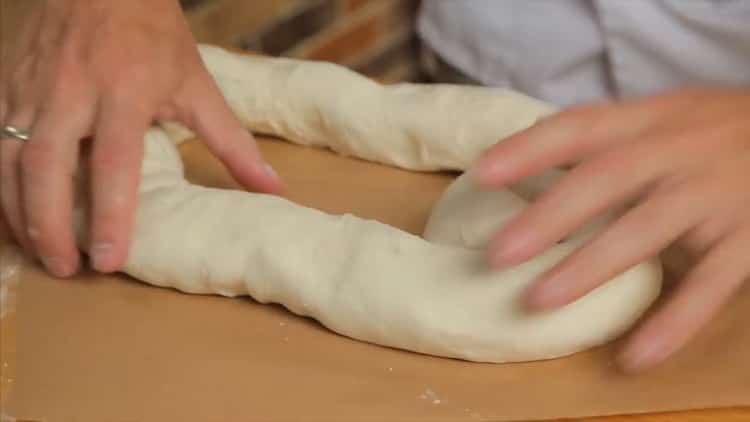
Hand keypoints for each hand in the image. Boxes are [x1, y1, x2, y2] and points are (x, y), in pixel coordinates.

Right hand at [0, 0, 281, 276]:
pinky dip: (0, 186)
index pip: (113, 164)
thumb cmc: (154, 35)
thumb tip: (272, 188)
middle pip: (47, 169)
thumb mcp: (198, 85)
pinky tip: (13, 216)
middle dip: (51, 226)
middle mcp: (70, 94)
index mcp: (123, 93)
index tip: (110, 260)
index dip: (111, 215)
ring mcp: (31, 90)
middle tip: (68, 269)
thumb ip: (233, 142)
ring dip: (18, 213)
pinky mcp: (7, 87)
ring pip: (9, 160)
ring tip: (40, 254)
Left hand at [475, 87, 749, 371]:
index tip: (481, 174)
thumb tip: (525, 152)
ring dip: (589, 268)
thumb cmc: (716, 132)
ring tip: (538, 300)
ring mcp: (713, 196)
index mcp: (650, 120)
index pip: (580, 127)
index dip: (529, 149)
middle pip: (606, 179)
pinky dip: (671, 324)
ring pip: (646, 230)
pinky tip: (633, 357)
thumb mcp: (664, 118)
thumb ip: (608, 137)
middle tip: (497, 255)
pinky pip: (709, 287)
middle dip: (550, 218)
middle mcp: (678, 152)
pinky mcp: (748, 240)